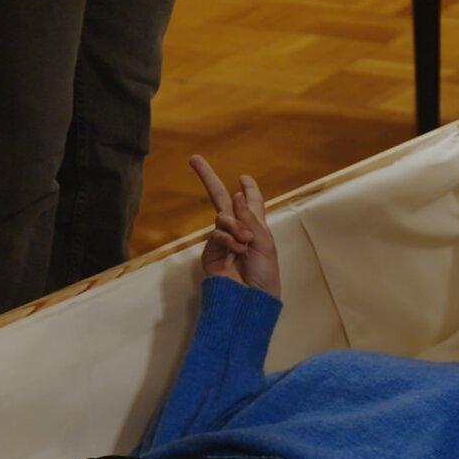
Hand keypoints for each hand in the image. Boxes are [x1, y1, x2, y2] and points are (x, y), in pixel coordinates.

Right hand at [190, 155, 280, 299]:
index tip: (243, 177)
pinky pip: (217, 234)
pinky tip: (238, 251)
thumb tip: (234, 194)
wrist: (251, 299)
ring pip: (222, 217)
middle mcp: (237, 229)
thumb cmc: (264, 274)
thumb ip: (249, 218)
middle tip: (193, 158)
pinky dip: (229, 240)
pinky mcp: (210, 252)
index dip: (248, 188)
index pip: (250, 201)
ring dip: (236, 227)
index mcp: (256, 226)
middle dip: (207, 178)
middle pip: (220, 198)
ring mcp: (222, 240)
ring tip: (245, 244)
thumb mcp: (264, 242)